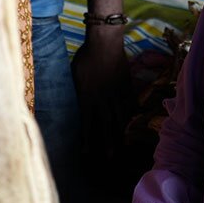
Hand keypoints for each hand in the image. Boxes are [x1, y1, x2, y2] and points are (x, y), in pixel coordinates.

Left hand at [72, 25, 132, 145]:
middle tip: (108, 160)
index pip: (87, 125)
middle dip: (107, 144)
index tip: (86, 153)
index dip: (87, 140)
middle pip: (106, 127)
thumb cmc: (85, 56)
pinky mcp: (126, 88)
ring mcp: (117, 95)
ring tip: (120, 147)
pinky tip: (128, 125)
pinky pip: (128, 106)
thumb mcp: (75, 75)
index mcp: (87, 98)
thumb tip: (80, 102)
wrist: (105, 43)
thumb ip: (79, 91)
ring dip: (119, 134)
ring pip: (119, 119)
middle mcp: (103, 100)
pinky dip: (128, 117)